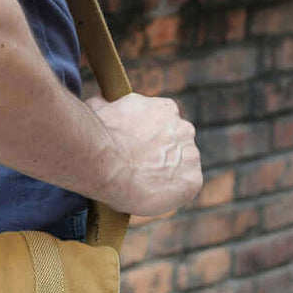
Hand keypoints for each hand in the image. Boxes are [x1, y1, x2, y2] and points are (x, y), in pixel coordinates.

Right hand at [86, 92, 202, 216]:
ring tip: (141, 184)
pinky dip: (170, 193)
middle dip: (160, 155)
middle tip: (137, 168)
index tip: (134, 149)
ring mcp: (191, 155)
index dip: (148, 139)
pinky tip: (150, 194)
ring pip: (181, 168)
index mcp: (166, 109)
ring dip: (166, 174)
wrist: (106, 161)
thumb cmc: (100, 136)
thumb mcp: (100, 109)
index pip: (164, 125)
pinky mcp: (193, 181)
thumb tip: (100, 99)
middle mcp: (184, 129)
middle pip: (176, 146)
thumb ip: (106, 104)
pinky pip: (184, 189)